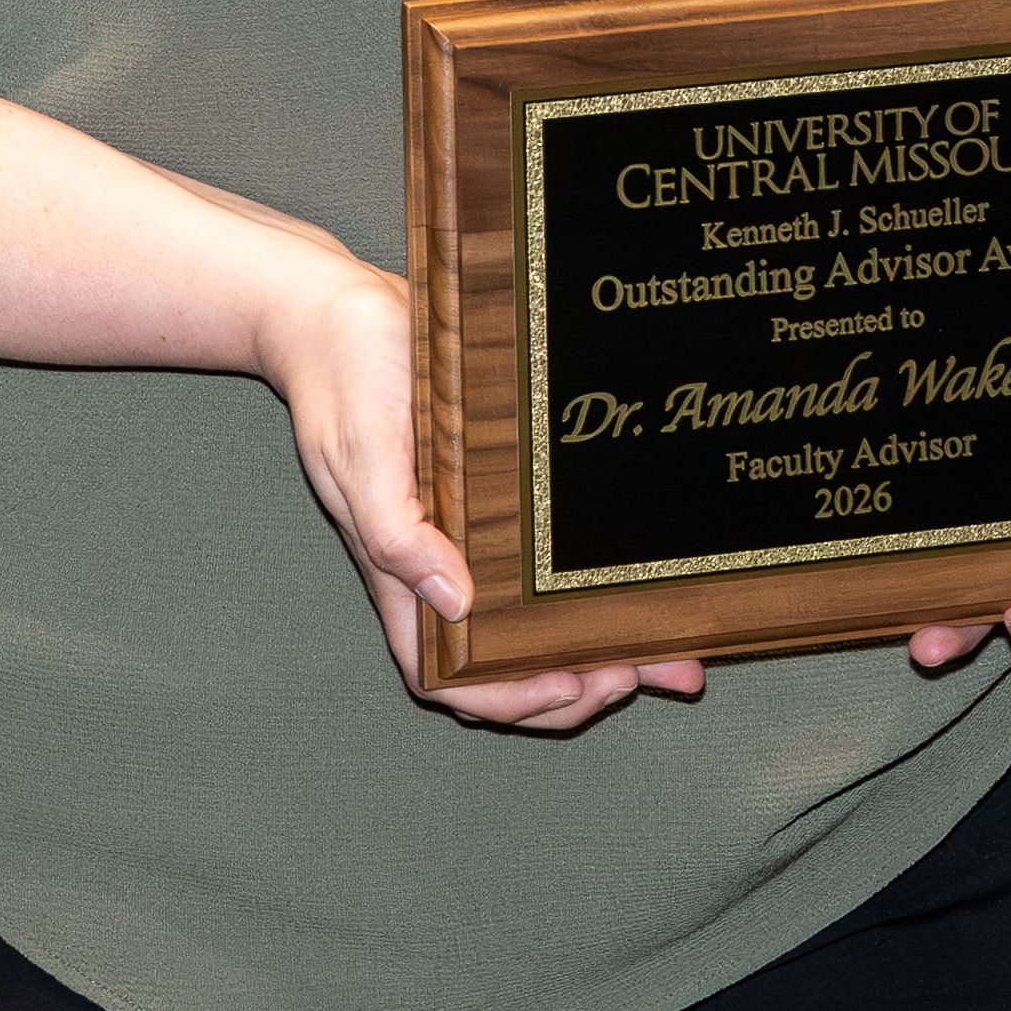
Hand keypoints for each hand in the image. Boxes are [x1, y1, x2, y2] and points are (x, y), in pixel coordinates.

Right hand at [256, 250, 707, 732]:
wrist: (339, 312)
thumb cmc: (344, 383)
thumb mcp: (362, 456)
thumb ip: (395, 534)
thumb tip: (456, 602)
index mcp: (400, 574)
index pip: (448, 675)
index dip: (510, 699)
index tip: (576, 686)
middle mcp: (437, 567)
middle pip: (506, 662)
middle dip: (581, 683)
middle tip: (655, 670)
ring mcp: (465, 535)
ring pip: (534, 619)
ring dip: (600, 642)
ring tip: (671, 646)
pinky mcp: (488, 496)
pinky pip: (543, 561)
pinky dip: (589, 581)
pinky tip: (640, 574)